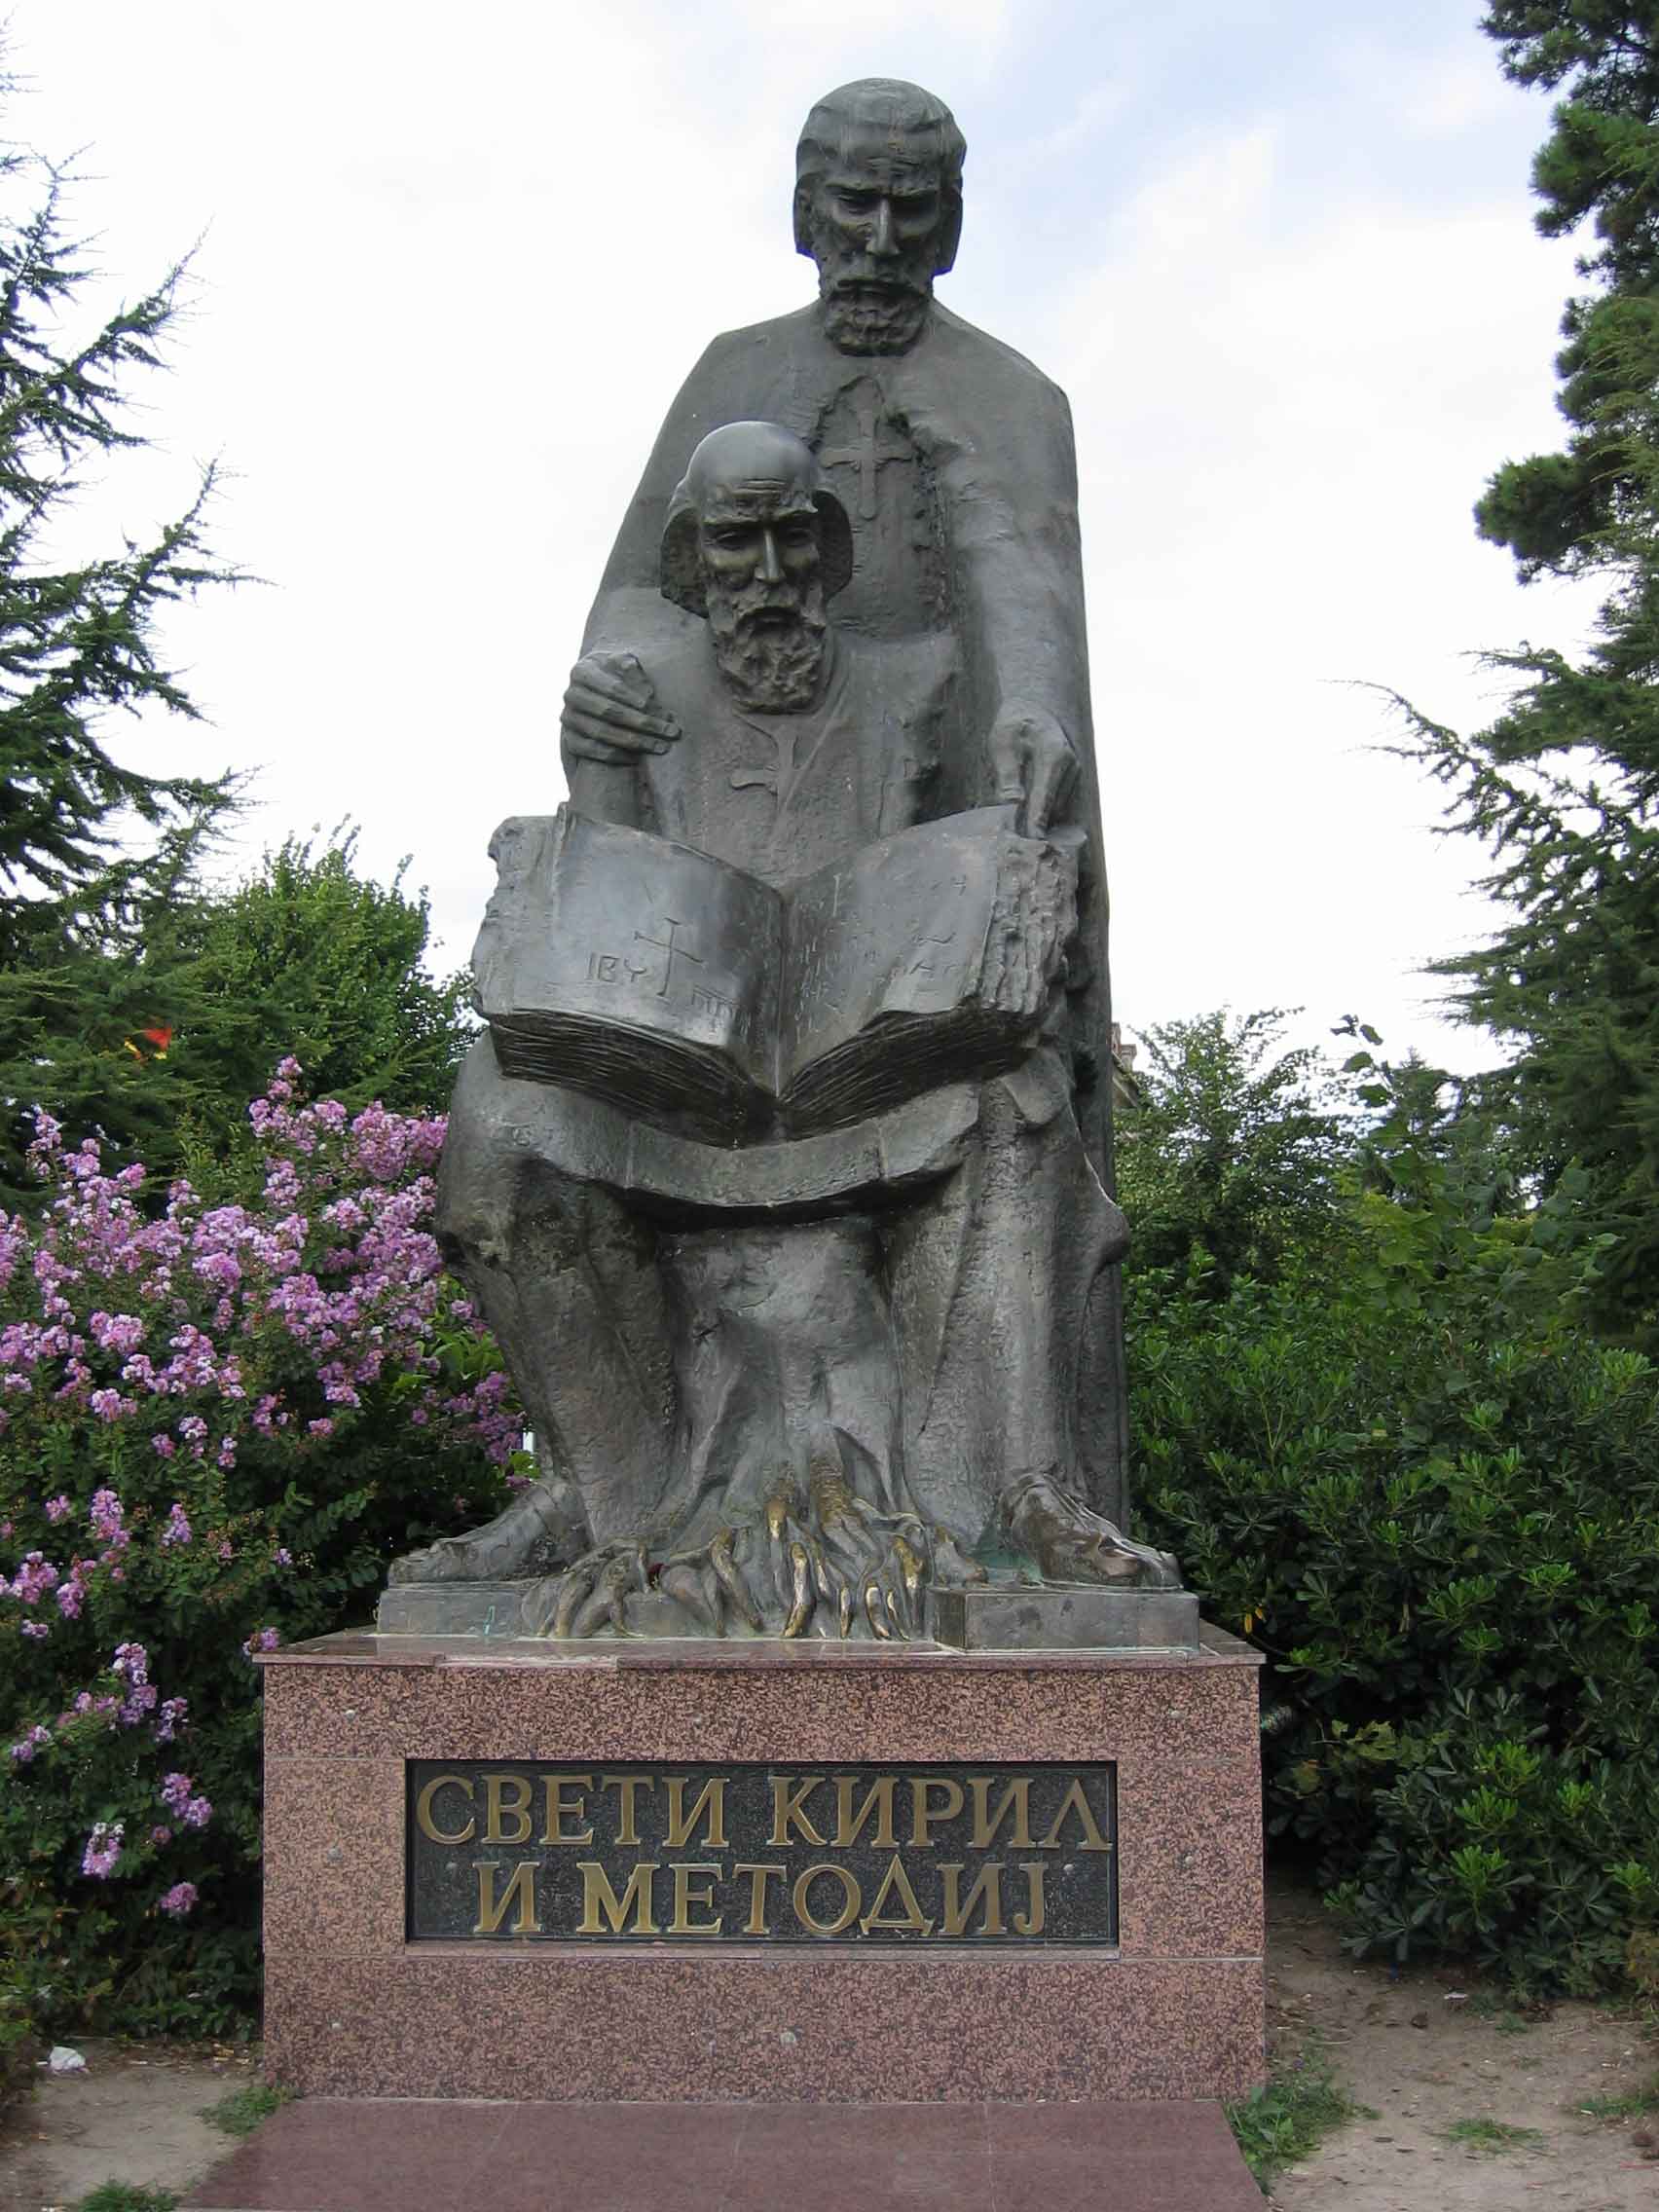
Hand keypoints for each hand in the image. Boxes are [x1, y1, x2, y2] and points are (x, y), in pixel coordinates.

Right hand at [561, 649, 681, 764]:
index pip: (613, 687)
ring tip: (661, 746)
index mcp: (583, 671)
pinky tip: (638, 758)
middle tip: (671, 732)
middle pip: (609, 711)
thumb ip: (630, 666)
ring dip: (635, 742)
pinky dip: (615, 756)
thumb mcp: (623, 663)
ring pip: (602, 733)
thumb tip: (636, 672)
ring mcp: (568, 718)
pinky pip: (591, 751)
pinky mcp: (570, 739)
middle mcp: (571, 695)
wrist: (594, 692)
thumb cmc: (615, 674)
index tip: (662, 711)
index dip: (637, 699)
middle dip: (644, 723)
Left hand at [988, 702, 1077, 835]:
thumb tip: (1013, 801)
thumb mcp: (1002, 743)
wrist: (1033, 710)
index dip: (1036, 823)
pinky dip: (1045, 812)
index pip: (1044, 798)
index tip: (1030, 843)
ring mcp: (1074, 772)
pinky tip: (1028, 817)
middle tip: (1015, 842)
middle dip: (1036, 825)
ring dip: (1040, 819)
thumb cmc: (1013, 726)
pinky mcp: (1072, 778)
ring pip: (1058, 808)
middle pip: (1053, 807)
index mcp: (1053, 756)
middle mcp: (1070, 766)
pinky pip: (1059, 803)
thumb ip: (1007, 773)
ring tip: (1019, 831)